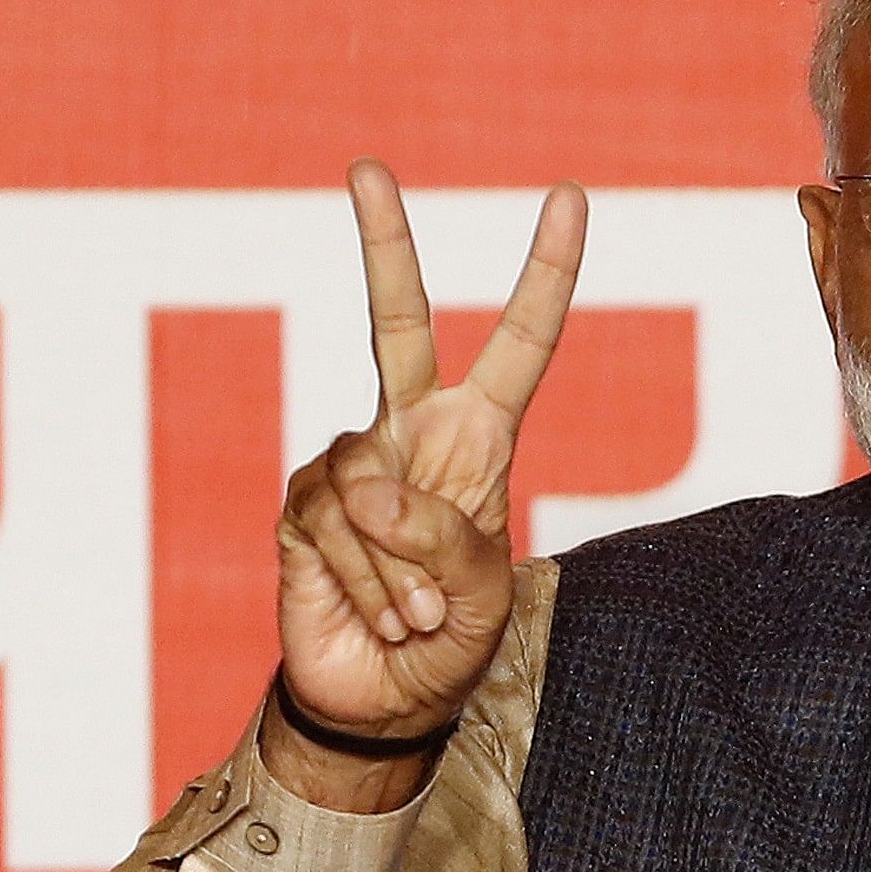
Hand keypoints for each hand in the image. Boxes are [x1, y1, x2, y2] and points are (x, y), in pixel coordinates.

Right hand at [273, 158, 584, 766]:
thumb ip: (443, 538)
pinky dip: (366, 582)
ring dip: (400, 566)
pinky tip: (382, 617)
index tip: (568, 197)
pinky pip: (332, 526)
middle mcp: (412, 433)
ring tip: (417, 618)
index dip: (545, 273)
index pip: (520, 342)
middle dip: (383, 244)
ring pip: (369, 482)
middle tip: (368, 166)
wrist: (385, 705)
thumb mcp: (483, 594)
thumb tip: (366, 486)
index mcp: (481, 438)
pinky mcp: (302, 508)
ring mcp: (350, 464)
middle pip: (396, 320)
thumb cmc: (451, 641)